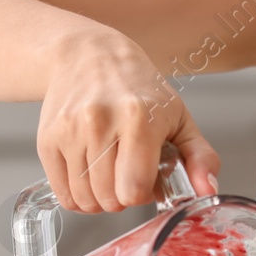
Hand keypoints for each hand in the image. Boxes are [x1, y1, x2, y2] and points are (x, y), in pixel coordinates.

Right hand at [39, 27, 218, 213]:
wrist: (89, 56)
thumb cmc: (138, 89)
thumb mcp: (179, 118)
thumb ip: (199, 156)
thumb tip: (207, 189)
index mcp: (139, 118)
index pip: (134, 189)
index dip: (141, 194)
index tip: (143, 179)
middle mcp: (100, 122)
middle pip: (109, 199)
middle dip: (120, 197)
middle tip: (124, 175)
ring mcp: (70, 131)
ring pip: (84, 199)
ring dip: (98, 198)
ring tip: (107, 173)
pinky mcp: (48, 138)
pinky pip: (62, 192)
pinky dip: (76, 195)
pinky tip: (88, 176)